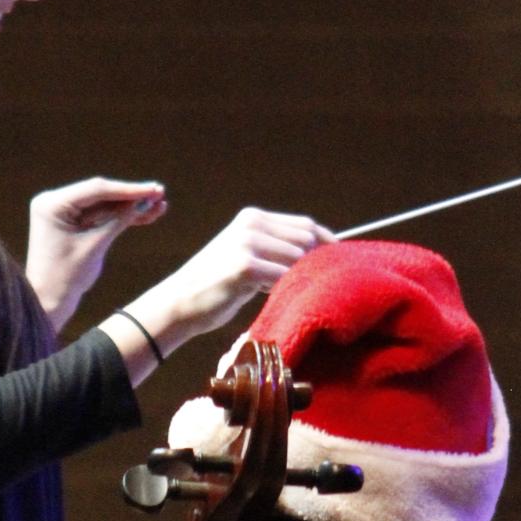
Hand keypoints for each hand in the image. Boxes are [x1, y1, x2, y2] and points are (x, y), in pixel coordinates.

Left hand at [25, 178, 168, 332]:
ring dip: (130, 208)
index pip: (96, 190)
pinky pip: (99, 216)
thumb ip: (120, 220)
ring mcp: (63, 212)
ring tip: (160, 206)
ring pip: (104, 206)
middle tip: (160, 193)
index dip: (128, 190)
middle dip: (131, 197)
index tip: (154, 189)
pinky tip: (145, 216)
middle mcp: (55, 202)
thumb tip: (147, 201)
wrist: (49, 303)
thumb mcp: (96, 245)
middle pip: (101, 195)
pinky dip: (120, 218)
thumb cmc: (66, 277)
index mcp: (52, 204)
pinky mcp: (71, 223)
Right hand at [131, 207, 333, 354]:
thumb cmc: (216, 285)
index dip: (327, 243)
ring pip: (299, 260)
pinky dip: (284, 290)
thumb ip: (275, 248)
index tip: (340, 261)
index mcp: (252, 218)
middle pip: (307, 241)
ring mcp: (247, 243)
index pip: (305, 225)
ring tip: (278, 290)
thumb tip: (319, 251)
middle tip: (309, 284)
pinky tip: (267, 295)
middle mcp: (250, 224)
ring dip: (297, 278)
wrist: (180, 303)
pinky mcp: (244, 266)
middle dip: (314, 263)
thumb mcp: (245, 255)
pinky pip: (284, 278)